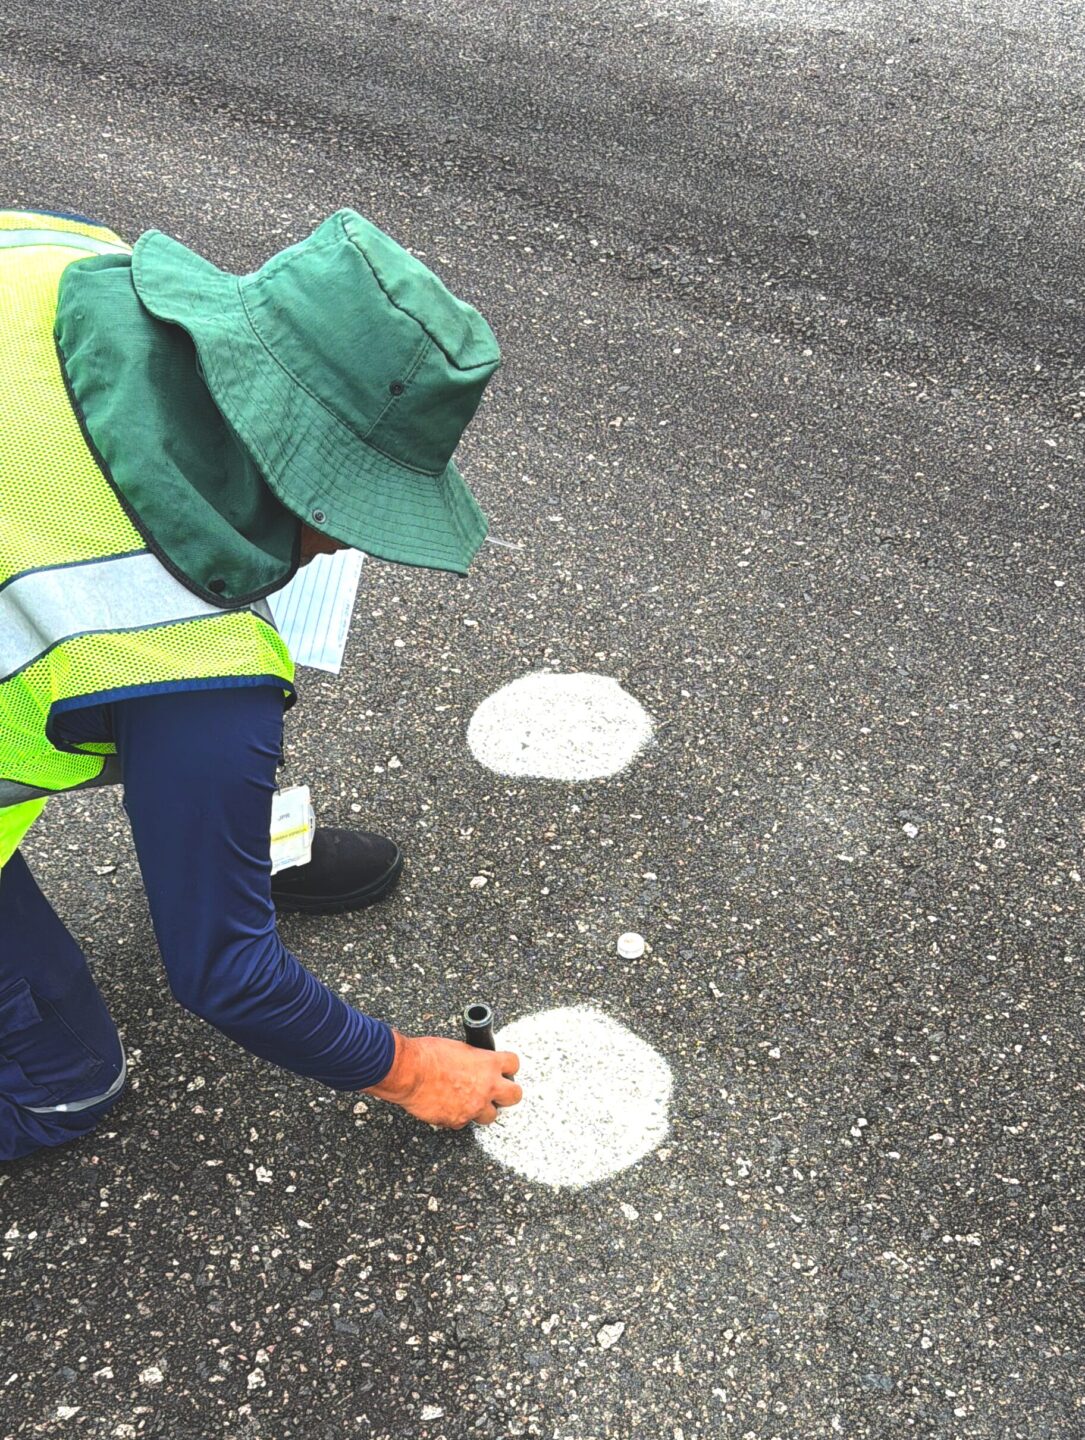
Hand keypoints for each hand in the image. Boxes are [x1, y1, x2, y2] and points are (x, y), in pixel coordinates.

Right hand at [363, 1032, 521, 1128]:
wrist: (409, 1072)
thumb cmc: (427, 1055)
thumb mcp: (457, 1047)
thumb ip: (472, 1058)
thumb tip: (474, 1063)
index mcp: (488, 1063)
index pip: (513, 1064)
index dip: (508, 1067)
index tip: (503, 1069)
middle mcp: (486, 1087)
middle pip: (514, 1096)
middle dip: (507, 1094)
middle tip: (497, 1092)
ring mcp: (473, 1106)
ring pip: (490, 1116)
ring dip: (483, 1110)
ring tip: (470, 1102)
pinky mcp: (457, 1121)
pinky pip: (464, 1122)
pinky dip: (458, 1116)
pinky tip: (447, 1107)